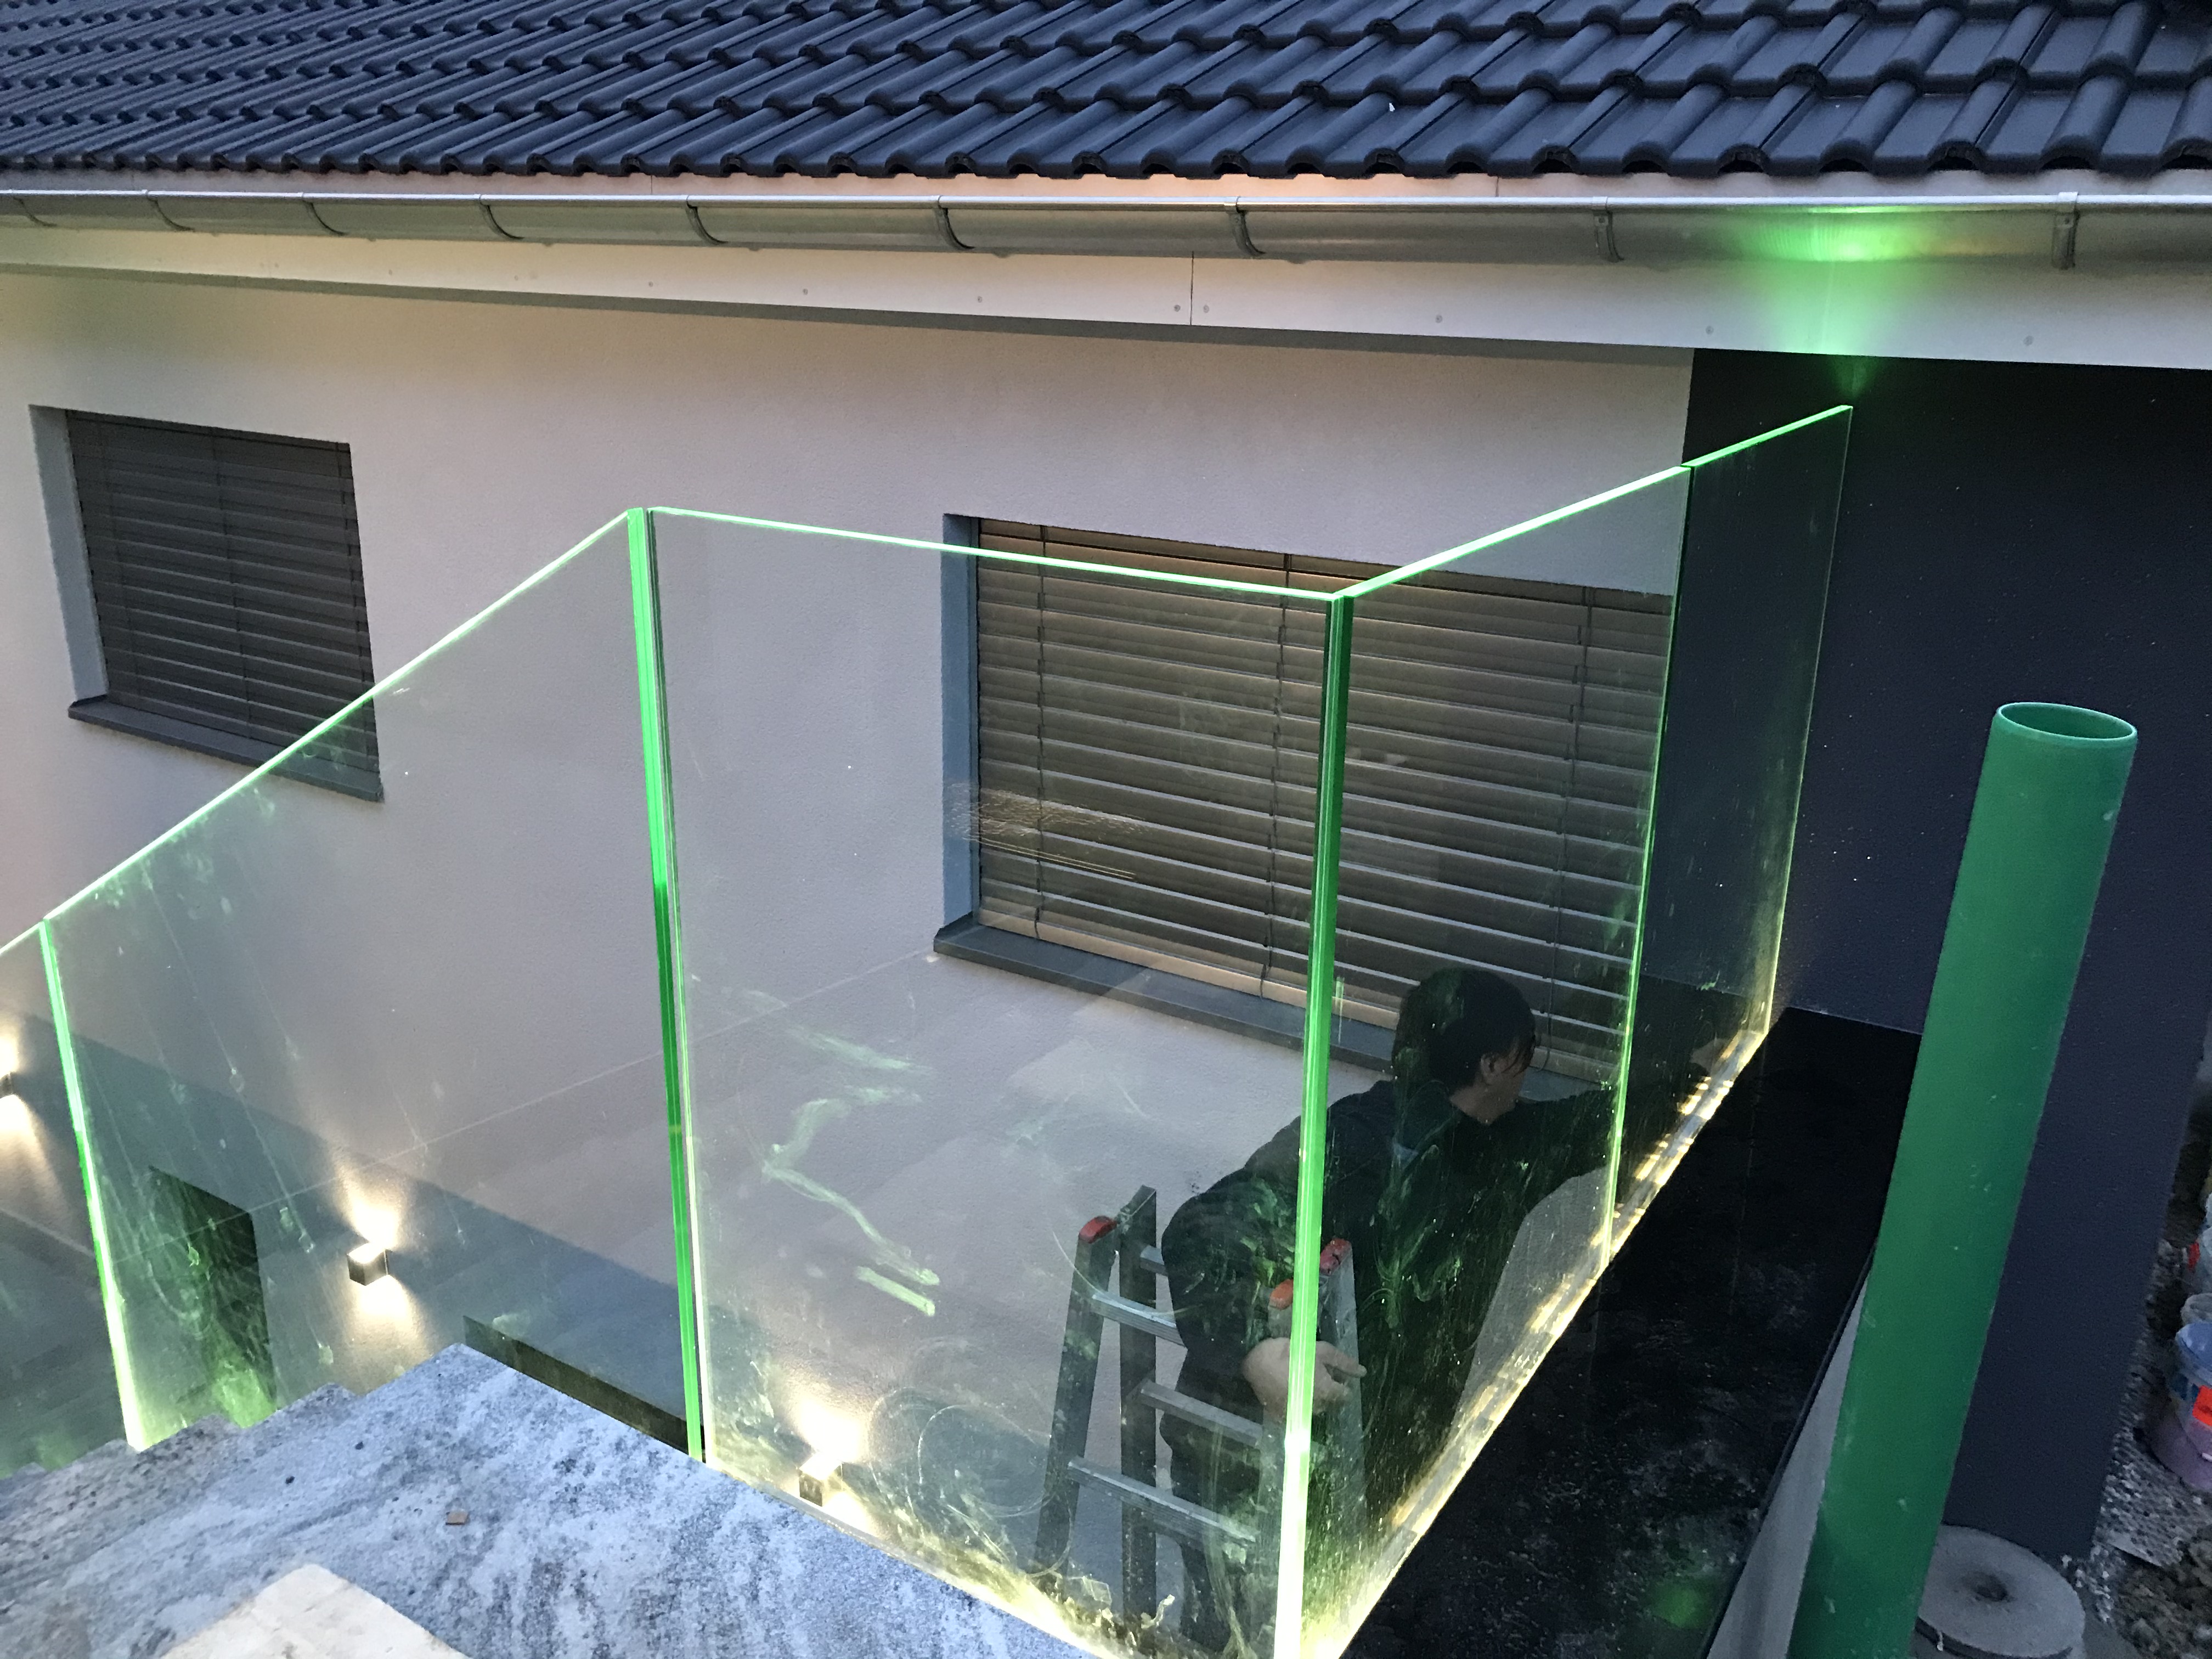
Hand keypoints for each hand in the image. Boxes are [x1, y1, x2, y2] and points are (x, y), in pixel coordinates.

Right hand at [1239, 1338, 1365, 1419]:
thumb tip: (1363, 1373)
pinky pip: (1298, 1410)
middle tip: (1318, 1372)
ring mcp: (1299, 1413)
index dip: (1342, 1383)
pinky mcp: (1285, 1416)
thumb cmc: (1291, 1353)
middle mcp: (1316, 1407)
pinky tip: (1291, 1387)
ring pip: (1315, 1407)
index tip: (1335, 1373)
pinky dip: (1298, 1401)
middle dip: (1329, 1389)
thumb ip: (1344, 1363)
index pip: (1345, 1395)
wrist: (1256, 1364)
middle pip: (1331, 1402)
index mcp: (1327, 1392)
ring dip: (1314, 1395)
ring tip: (1305, 1378)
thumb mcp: (1321, 1351)